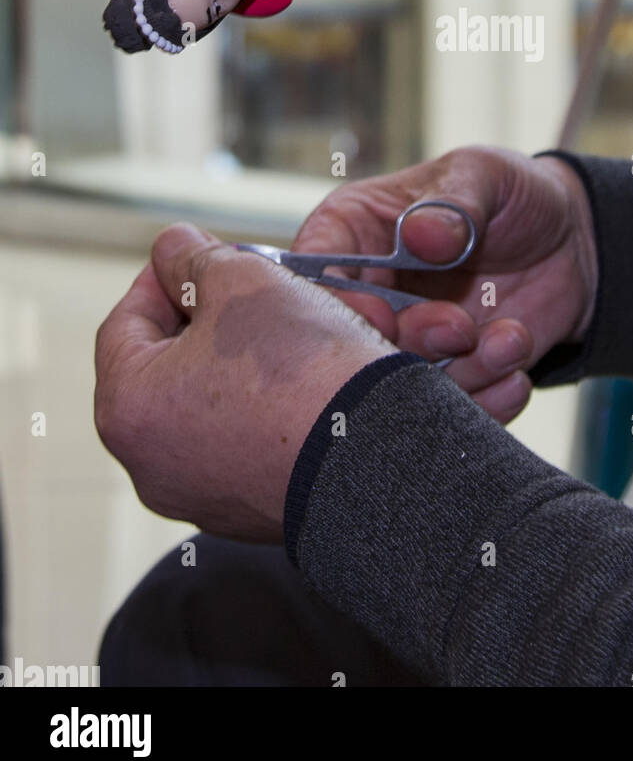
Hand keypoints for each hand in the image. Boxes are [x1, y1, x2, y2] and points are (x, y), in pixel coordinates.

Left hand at [95, 225, 395, 542]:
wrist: (377, 455)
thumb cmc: (301, 369)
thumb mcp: (242, 279)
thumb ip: (193, 256)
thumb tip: (173, 250)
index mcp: (128, 409)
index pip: (127, 321)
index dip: (167, 274)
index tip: (204, 254)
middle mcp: (152, 465)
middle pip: (173, 364)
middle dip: (218, 316)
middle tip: (256, 287)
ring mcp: (202, 495)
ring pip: (216, 402)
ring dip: (251, 357)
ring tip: (297, 325)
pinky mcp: (251, 511)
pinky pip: (251, 440)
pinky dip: (274, 404)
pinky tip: (313, 376)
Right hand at [293, 147, 598, 424]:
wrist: (573, 243)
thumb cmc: (511, 194)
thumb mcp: (485, 175)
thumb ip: (453, 202)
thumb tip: (419, 234)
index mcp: (353, 231)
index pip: (314, 273)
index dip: (336, 303)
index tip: (382, 313)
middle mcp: (369, 293)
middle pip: (352, 342)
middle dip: (408, 345)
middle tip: (461, 327)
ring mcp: (408, 342)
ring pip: (402, 386)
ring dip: (460, 373)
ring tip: (511, 339)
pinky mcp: (448, 378)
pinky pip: (451, 411)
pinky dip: (487, 400)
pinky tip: (517, 366)